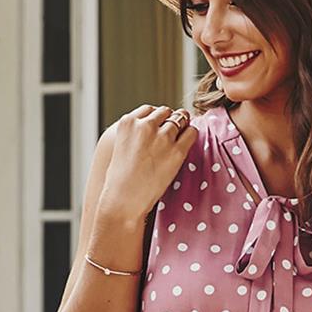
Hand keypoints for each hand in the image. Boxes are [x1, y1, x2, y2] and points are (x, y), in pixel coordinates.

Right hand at [99, 104, 196, 222]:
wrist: (123, 201)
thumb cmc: (119, 182)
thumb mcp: (120, 149)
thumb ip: (134, 135)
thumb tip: (151, 131)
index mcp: (128, 123)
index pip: (149, 110)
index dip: (155, 119)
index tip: (158, 128)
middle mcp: (145, 126)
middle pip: (165, 112)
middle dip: (169, 120)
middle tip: (171, 133)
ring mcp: (162, 138)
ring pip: (180, 119)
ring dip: (182, 126)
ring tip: (181, 137)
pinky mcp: (177, 152)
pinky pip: (191, 133)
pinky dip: (191, 135)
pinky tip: (187, 142)